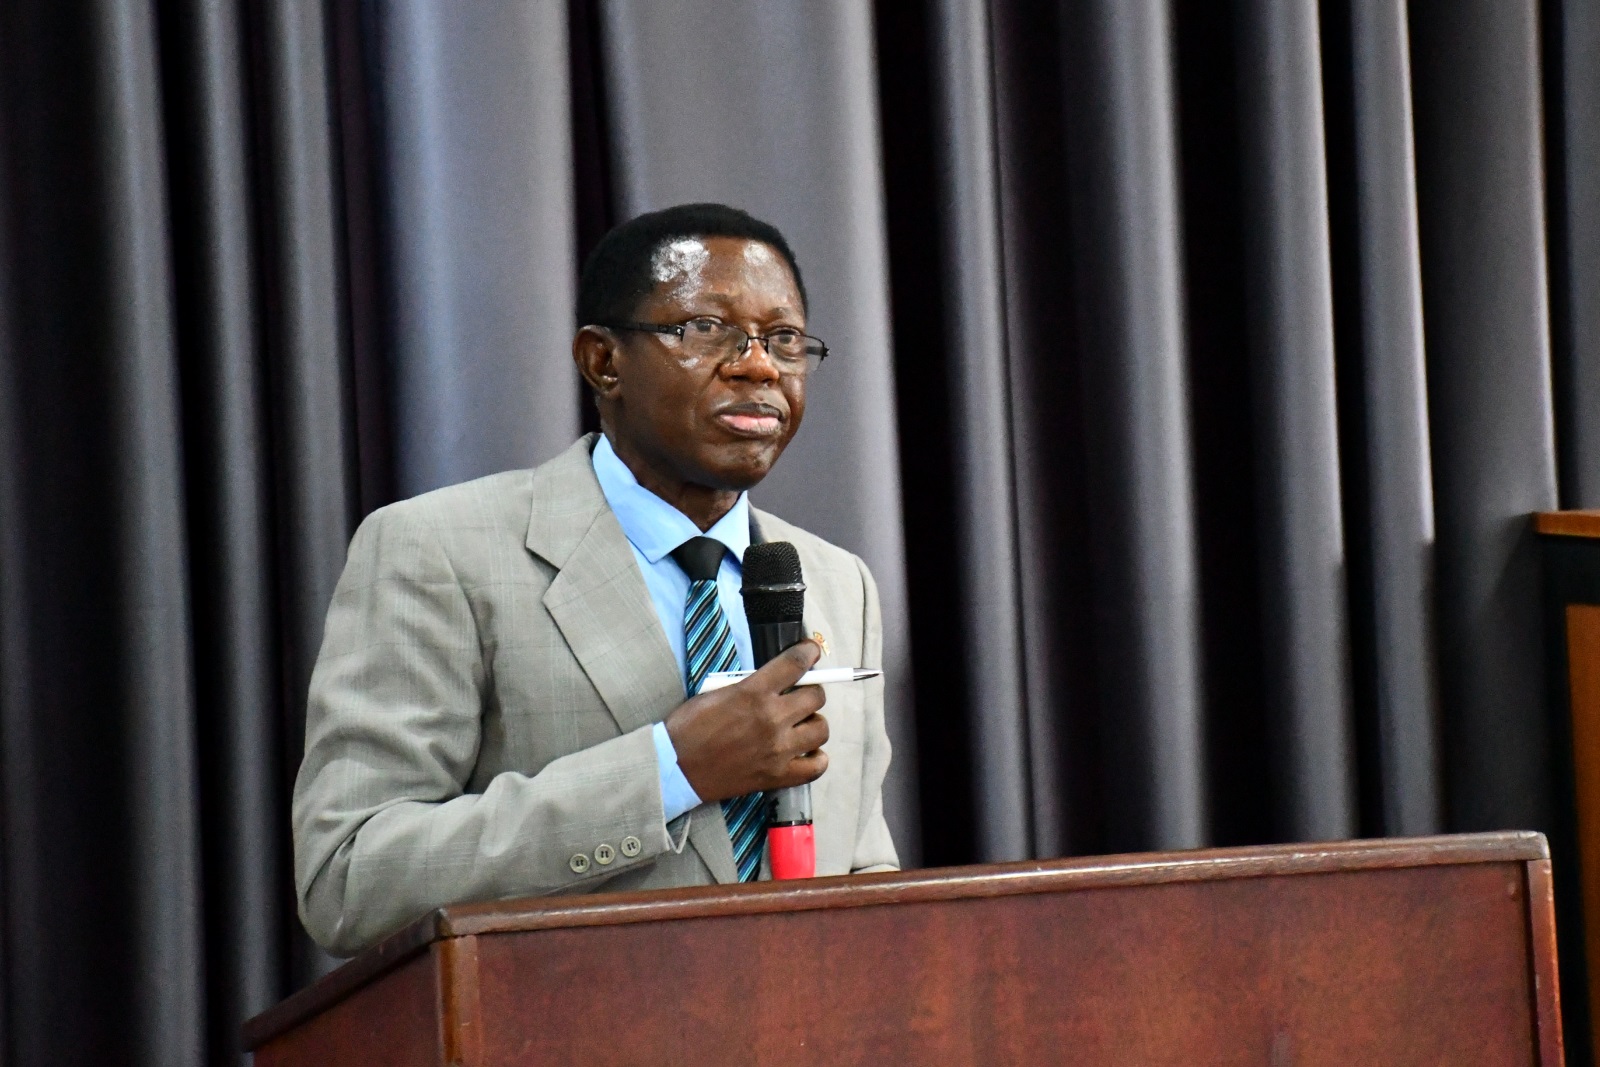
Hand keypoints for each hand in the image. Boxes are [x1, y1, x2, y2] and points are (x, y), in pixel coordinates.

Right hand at [664, 639, 829, 802]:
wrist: (674, 766)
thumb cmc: (689, 726)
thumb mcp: (716, 691)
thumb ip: (751, 684)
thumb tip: (779, 679)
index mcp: (753, 692)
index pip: (796, 663)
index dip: (810, 652)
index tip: (812, 652)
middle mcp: (772, 719)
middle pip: (816, 696)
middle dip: (809, 691)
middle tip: (798, 696)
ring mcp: (778, 750)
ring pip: (821, 729)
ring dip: (813, 723)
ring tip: (799, 726)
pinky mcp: (778, 776)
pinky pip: (816, 766)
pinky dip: (816, 758)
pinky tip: (803, 751)